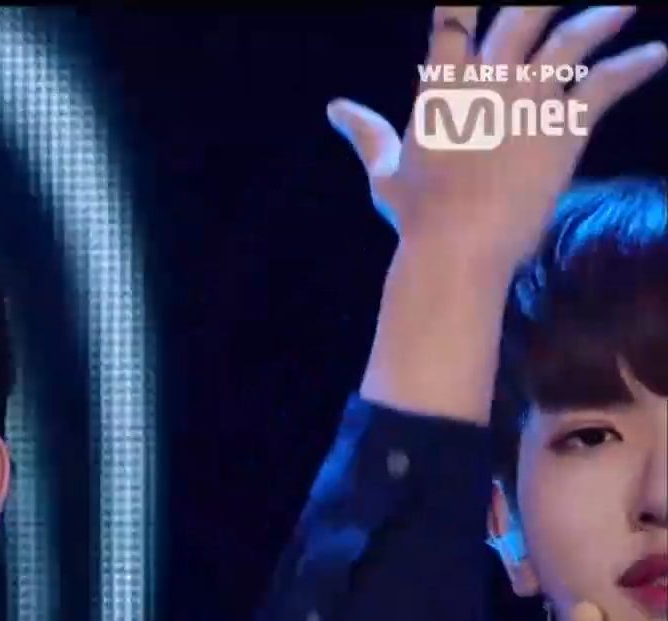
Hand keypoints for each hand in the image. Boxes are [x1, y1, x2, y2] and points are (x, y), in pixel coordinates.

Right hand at [327, 6, 664, 274]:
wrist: (460, 245)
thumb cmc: (417, 214)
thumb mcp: (386, 169)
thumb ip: (365, 132)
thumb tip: (335, 107)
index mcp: (443, 88)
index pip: (451, 22)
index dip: (459, 0)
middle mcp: (490, 82)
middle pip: (521, 16)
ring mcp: (530, 100)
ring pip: (572, 41)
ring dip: (602, 18)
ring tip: (626, 5)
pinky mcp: (566, 126)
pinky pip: (606, 85)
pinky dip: (635, 66)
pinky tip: (656, 54)